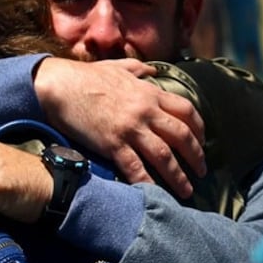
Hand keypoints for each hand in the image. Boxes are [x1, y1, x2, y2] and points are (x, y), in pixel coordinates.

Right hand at [33, 57, 205, 197]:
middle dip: (196, 156)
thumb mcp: (118, 67)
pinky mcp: (113, 143)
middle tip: (202, 171)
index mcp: (150, 93)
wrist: (60, 84)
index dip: (199, 129)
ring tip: (186, 190)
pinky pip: (135, 168)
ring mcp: (130, 128)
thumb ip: (138, 70)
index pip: (187, 111)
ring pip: (164, 156)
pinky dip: (147, 183)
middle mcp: (146, 111)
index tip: (202, 142)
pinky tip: (155, 195)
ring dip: (178, 176)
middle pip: (182, 136)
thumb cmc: (87, 76)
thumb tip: (152, 70)